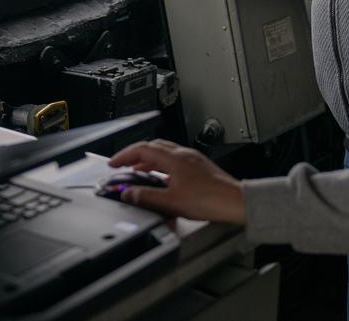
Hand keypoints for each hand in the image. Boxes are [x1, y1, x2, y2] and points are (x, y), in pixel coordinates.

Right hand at [107, 139, 245, 223]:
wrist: (235, 202)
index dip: (125, 155)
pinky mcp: (200, 168)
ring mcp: (193, 160)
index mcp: (175, 159)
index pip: (143, 149)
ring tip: (139, 172)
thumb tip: (129, 194)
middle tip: (124, 165)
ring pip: (165, 153)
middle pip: (154, 147)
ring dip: (149, 160)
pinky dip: (162, 166)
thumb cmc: (210, 200)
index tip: (114, 163)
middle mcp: (184, 155)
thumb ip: (147, 197)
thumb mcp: (171, 202)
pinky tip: (162, 180)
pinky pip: (175, 161)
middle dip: (135, 155)